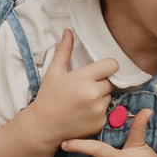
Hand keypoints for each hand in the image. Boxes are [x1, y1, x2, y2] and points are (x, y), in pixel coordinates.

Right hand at [27, 30, 119, 144]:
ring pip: (109, 96)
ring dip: (101, 97)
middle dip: (102, 82)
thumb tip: (68, 31)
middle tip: (86, 87)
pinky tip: (83, 112)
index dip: (107, 67)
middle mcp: (94, 94)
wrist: (44, 126)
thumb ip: (64, 50)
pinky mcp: (100, 122)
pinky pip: (106, 111)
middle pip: (111, 81)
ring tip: (83, 101)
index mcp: (84, 78)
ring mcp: (99, 109)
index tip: (100, 70)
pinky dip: (98, 111)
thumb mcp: (54, 72)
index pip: (112, 65)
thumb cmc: (48, 96)